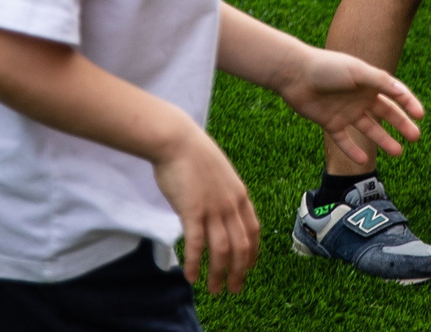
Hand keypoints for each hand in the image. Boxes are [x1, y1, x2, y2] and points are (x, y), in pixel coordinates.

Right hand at [149, 122, 260, 293]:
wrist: (177, 140)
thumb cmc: (194, 154)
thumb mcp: (219, 174)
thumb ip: (223, 194)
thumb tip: (219, 211)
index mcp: (240, 195)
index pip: (253, 231)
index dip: (252, 253)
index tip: (248, 269)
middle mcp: (231, 205)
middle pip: (242, 246)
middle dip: (239, 272)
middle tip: (233, 289)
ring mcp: (213, 208)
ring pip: (222, 250)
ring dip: (219, 274)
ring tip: (214, 290)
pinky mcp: (192, 211)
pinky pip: (197, 244)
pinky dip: (195, 264)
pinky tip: (191, 277)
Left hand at [277, 47, 425, 168]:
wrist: (295, 75)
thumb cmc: (327, 68)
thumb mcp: (357, 72)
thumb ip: (380, 82)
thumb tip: (402, 92)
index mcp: (368, 82)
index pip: (394, 93)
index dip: (408, 103)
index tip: (421, 115)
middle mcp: (359, 97)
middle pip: (385, 113)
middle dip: (401, 125)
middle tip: (416, 137)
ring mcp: (345, 112)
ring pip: (369, 130)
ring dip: (383, 140)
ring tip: (398, 152)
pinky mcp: (330, 123)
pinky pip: (344, 141)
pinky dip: (353, 151)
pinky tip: (364, 161)